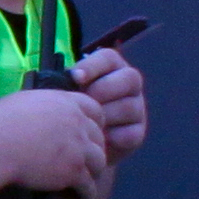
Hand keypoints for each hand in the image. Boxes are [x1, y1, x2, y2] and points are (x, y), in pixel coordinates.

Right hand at [0, 83, 111, 198]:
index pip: (95, 109)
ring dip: (93, 170)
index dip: (95, 122)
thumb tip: (48, 113)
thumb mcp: (25, 102)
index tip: (89, 132)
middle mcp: (77, 123)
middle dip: (94, 148)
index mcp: (66, 102)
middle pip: (99, 137)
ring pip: (99, 161)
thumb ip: (47, 107)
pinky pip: (88, 184)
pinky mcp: (74, 171)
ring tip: (85, 178)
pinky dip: (86, 191)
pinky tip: (82, 195)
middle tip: (86, 158)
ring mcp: (78, 148)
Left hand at [71, 42, 150, 163]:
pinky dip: (110, 137)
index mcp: (111, 66)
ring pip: (130, 106)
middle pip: (129, 78)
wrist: (80, 140)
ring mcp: (137, 107)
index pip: (108, 58)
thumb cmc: (71, 106)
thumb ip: (66, 82)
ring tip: (86, 121)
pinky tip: (95, 137)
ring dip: (105, 115)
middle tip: (83, 102)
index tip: (76, 78)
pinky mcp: (138, 131)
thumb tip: (60, 80)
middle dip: (102, 90)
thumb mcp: (68, 90)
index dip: (92, 66)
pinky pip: (130, 133)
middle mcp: (130, 83)